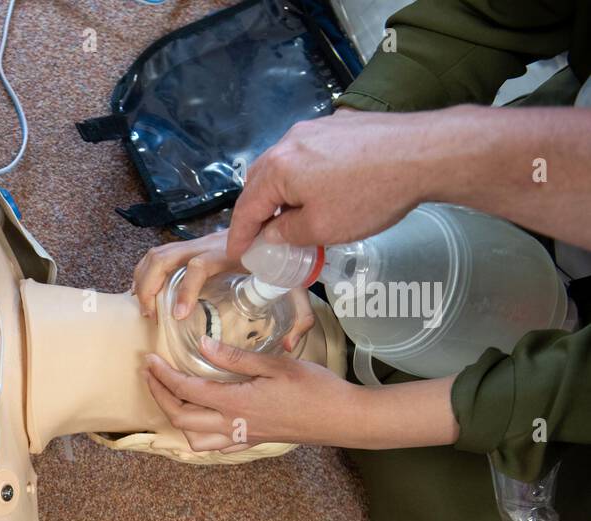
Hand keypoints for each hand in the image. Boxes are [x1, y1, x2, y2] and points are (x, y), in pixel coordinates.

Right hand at [133, 232, 312, 350]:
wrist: (283, 226)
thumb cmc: (286, 259)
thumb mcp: (297, 287)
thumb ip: (300, 317)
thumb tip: (289, 345)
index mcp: (232, 254)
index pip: (198, 267)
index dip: (185, 291)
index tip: (179, 316)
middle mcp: (209, 245)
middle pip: (165, 257)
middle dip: (150, 287)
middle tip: (151, 316)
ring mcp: (198, 243)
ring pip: (157, 254)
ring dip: (144, 280)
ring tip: (146, 308)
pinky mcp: (193, 244)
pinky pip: (160, 253)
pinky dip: (146, 272)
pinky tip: (147, 293)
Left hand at [143, 336, 360, 450]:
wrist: (343, 418)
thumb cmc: (315, 388)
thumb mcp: (276, 365)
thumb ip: (236, 357)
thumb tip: (203, 346)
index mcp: (236, 403)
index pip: (186, 391)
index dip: (162, 376)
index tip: (149, 360)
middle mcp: (233, 425)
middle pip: (181, 419)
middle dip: (159, 397)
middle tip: (150, 375)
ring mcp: (242, 437)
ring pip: (194, 440)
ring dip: (176, 420)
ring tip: (170, 396)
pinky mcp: (253, 440)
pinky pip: (215, 445)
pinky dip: (198, 434)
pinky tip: (200, 418)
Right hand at [225, 109, 439, 260]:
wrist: (425, 153)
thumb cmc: (369, 195)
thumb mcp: (322, 228)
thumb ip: (288, 233)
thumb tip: (272, 233)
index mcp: (277, 168)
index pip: (246, 208)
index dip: (240, 236)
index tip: (237, 255)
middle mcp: (289, 142)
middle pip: (260, 181)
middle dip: (256, 211)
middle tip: (261, 236)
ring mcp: (315, 128)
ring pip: (284, 165)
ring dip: (281, 192)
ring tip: (290, 215)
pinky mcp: (339, 125)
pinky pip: (307, 154)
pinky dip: (303, 176)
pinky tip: (320, 191)